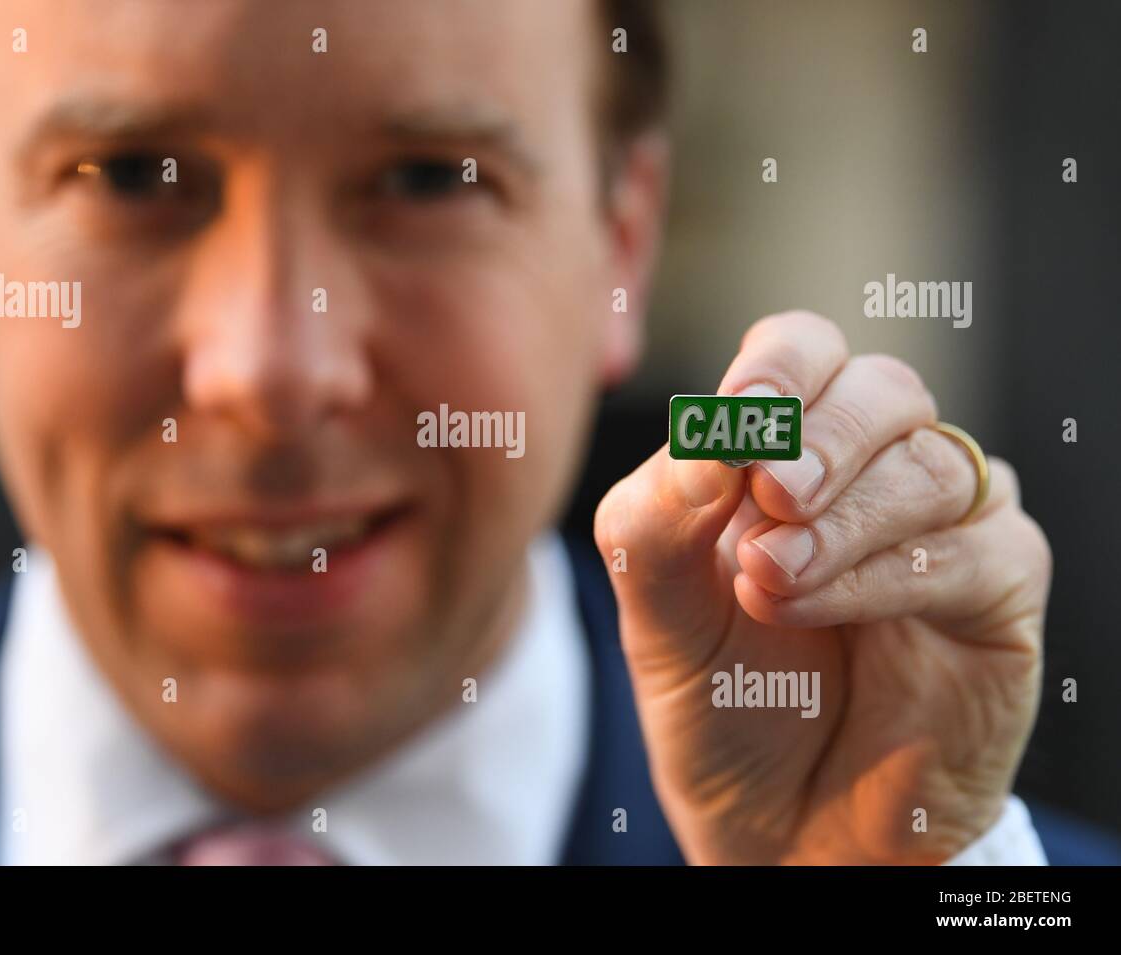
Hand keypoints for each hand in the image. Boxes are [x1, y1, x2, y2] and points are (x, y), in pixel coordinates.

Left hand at [594, 311, 1051, 863]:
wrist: (777, 819)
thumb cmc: (719, 699)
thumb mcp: (657, 606)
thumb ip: (659, 515)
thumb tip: (707, 435)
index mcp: (788, 449)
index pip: (804, 352)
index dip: (780, 366)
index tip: (740, 413)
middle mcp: (874, 470)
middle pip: (884, 387)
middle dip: (823, 434)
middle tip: (771, 496)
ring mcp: (946, 525)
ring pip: (932, 464)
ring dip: (844, 520)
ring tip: (769, 580)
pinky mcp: (998, 591)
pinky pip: (970, 550)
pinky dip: (884, 574)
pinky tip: (814, 606)